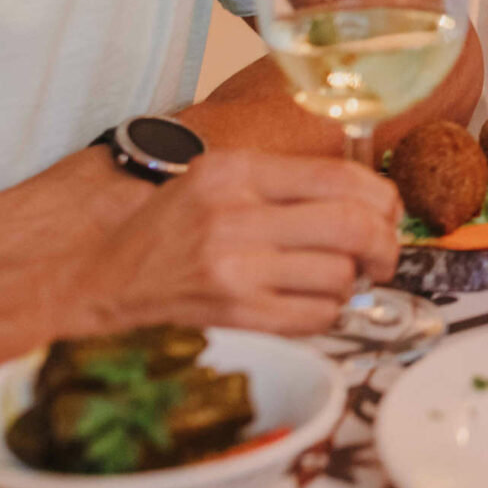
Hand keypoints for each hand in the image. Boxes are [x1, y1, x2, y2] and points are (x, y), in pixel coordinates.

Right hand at [67, 150, 400, 336]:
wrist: (100, 281)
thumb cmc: (167, 231)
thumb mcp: (215, 179)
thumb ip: (284, 180)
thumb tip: (367, 199)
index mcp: (237, 172)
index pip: (342, 176)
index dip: (382, 200)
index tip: (387, 216)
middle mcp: (235, 215)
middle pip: (353, 226)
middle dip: (384, 246)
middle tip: (382, 257)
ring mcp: (234, 267)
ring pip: (340, 275)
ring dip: (350, 284)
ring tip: (331, 281)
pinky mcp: (234, 313)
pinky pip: (316, 316)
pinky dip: (327, 313)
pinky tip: (309, 304)